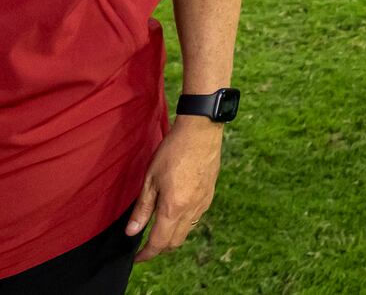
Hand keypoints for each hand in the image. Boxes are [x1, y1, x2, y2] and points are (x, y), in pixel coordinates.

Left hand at [126, 117, 223, 262]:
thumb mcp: (150, 179)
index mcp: (175, 207)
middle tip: (145, 244)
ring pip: (187, 231)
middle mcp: (192, 209)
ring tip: (158, 227)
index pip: (160, 242)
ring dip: (172, 236)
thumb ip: (142, 208)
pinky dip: (183, 223)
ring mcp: (204, 202)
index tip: (137, 257)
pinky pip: (196, 218)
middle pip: (175, 242)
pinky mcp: (209, 194)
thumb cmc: (173, 151)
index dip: (147, 254)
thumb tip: (132, 232)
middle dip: (159, 248)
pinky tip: (175, 210)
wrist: (201, 131)